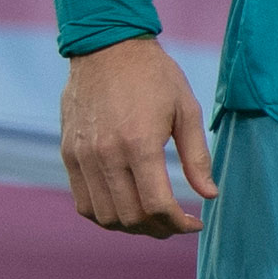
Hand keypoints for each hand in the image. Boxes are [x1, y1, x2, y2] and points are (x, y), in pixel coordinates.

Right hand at [59, 35, 215, 236]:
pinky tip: (127, 209)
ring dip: (131, 227)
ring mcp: (82, 156)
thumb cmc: (154, 77)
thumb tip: (209, 195)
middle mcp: (106, 154)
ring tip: (154, 220)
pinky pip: (83, 201)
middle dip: (158, 229)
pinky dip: (105, 215)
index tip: (195, 223)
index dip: (179, 223)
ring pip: (103, 215)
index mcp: (139, 143)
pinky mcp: (68, 154)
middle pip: (130, 216)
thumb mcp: (186, 110)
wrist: (106, 49)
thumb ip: (197, 157)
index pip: (156, 204)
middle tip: (177, 224)